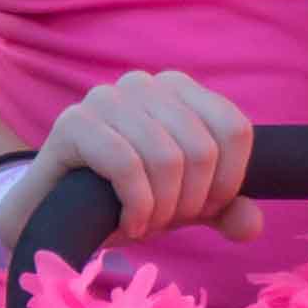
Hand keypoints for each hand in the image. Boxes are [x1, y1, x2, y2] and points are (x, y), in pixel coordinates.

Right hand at [38, 68, 260, 250]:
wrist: (55, 215)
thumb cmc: (126, 200)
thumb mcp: (185, 205)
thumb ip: (225, 210)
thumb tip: (252, 224)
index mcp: (179, 89)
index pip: (234, 129)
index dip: (229, 181)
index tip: (203, 209)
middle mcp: (144, 84)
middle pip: (202, 148)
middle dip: (190, 201)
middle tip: (166, 222)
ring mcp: (105, 98)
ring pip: (166, 158)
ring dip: (162, 209)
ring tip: (145, 223)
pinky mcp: (73, 123)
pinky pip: (126, 165)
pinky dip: (136, 206)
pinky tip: (127, 224)